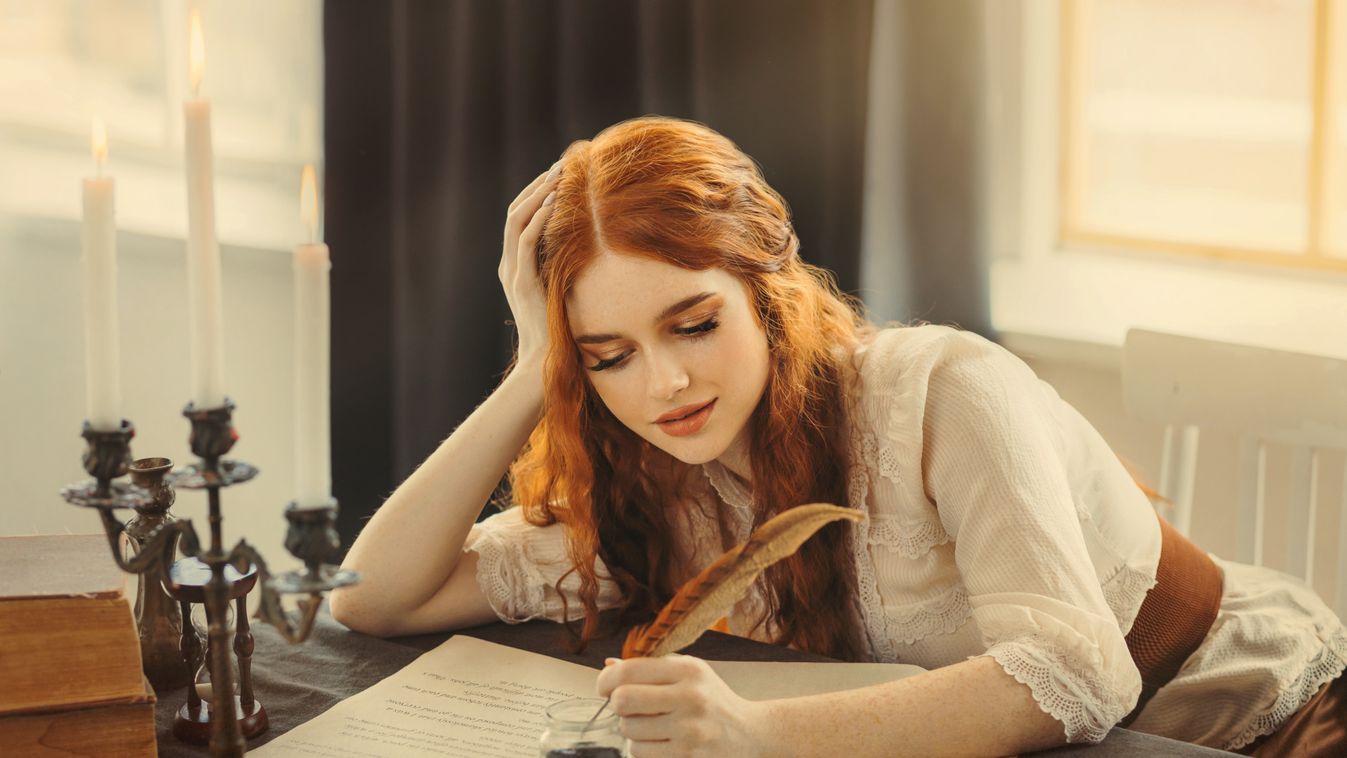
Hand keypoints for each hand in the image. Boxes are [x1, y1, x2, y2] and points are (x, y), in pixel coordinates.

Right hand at [499, 160, 562, 370]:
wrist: (545, 360)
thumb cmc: (560, 330)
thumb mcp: (564, 291)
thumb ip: (567, 269)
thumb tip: (592, 247)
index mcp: (516, 266)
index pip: (521, 218)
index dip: (538, 192)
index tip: (561, 174)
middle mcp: (509, 265)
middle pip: (515, 211)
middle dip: (538, 184)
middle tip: (563, 164)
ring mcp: (512, 272)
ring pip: (516, 219)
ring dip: (537, 193)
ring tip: (559, 174)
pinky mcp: (521, 282)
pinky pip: (525, 241)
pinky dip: (538, 217)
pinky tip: (554, 201)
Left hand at [596, 654, 772, 757]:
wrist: (750, 734)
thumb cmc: (712, 700)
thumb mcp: (690, 673)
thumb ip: (652, 667)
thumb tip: (609, 666)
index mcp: (688, 670)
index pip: (629, 671)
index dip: (606, 680)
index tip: (604, 687)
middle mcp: (690, 697)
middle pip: (623, 700)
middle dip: (618, 705)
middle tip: (627, 707)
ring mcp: (689, 730)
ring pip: (629, 730)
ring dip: (631, 728)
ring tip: (651, 725)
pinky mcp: (687, 755)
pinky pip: (640, 752)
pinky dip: (641, 747)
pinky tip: (659, 740)